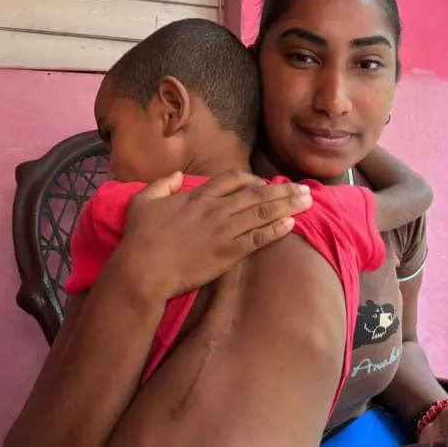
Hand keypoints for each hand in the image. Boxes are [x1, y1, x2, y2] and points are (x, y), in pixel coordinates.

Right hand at [110, 170, 311, 297]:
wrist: (143, 271)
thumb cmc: (139, 238)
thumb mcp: (142, 202)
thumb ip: (162, 184)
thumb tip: (177, 175)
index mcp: (198, 196)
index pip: (233, 179)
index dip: (253, 179)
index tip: (265, 182)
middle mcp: (216, 209)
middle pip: (257, 193)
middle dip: (283, 190)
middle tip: (304, 189)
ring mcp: (224, 231)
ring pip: (263, 213)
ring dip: (288, 206)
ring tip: (308, 202)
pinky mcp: (228, 253)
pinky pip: (258, 238)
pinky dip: (276, 230)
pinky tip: (292, 225)